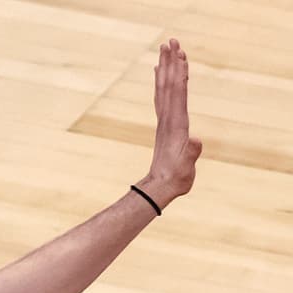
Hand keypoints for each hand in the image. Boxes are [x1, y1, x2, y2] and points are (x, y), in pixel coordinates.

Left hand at [137, 38, 203, 209]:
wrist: (159, 187)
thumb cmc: (176, 177)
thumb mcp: (187, 167)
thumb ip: (192, 153)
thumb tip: (196, 140)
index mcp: (175, 124)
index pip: (177, 93)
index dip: (179, 73)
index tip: (180, 55)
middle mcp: (167, 119)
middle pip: (168, 85)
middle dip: (171, 62)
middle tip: (170, 41)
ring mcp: (164, 121)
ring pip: (164, 89)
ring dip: (166, 68)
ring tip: (167, 49)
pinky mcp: (165, 126)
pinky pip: (163, 98)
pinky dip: (163, 83)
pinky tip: (161, 73)